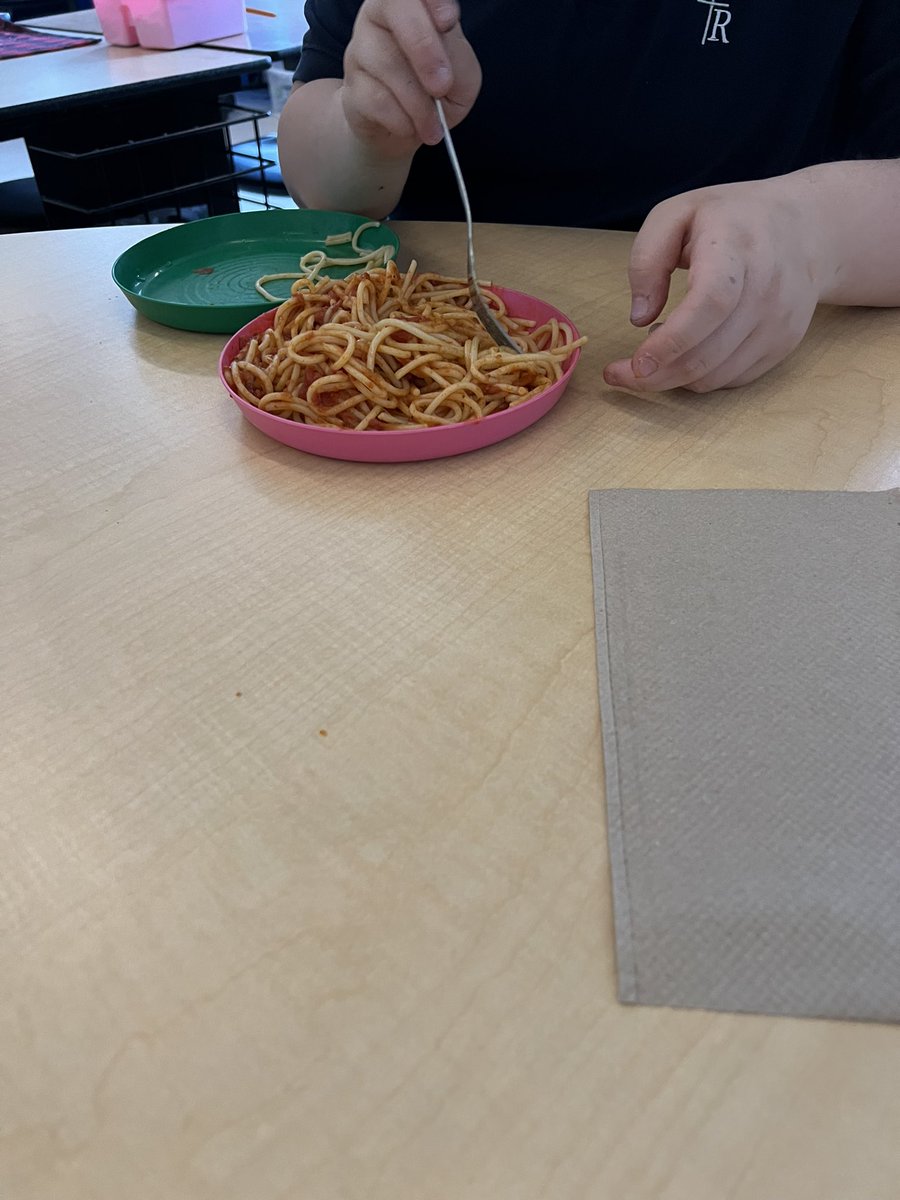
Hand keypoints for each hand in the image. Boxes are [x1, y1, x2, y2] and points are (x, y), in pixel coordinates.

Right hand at [341, 0, 481, 157]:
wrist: (405, 129)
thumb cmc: (435, 92)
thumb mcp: (461, 74)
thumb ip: (456, 55)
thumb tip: (442, 46)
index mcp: (412, 5)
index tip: (448, 21)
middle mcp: (381, 15)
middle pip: (394, 7)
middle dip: (423, 48)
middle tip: (442, 86)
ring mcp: (360, 48)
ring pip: (386, 61)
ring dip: (418, 102)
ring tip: (432, 125)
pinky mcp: (352, 85)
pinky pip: (376, 99)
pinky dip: (401, 120)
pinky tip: (410, 127)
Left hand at [604, 176, 831, 392]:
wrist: (808, 228)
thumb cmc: (731, 218)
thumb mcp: (678, 214)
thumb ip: (648, 259)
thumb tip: (639, 317)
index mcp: (737, 248)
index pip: (710, 304)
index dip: (671, 341)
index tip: (636, 364)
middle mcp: (768, 288)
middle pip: (707, 352)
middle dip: (656, 375)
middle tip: (619, 374)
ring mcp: (780, 321)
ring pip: (716, 375)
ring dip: (674, 376)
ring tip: (657, 346)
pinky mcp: (784, 344)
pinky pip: (732, 380)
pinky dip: (700, 377)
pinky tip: (688, 348)